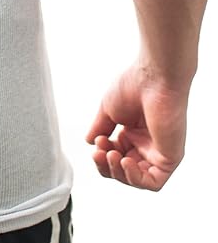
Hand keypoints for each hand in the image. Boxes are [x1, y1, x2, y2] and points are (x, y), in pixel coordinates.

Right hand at [85, 61, 188, 190]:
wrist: (153, 78)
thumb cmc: (133, 86)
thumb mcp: (108, 110)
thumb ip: (100, 128)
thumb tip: (89, 142)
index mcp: (133, 132)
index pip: (114, 155)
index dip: (102, 155)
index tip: (96, 141)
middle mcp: (146, 144)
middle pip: (123, 170)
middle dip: (107, 166)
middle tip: (99, 152)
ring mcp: (158, 152)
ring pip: (137, 179)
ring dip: (119, 172)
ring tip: (111, 154)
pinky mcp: (170, 158)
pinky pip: (153, 182)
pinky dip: (135, 178)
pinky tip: (125, 162)